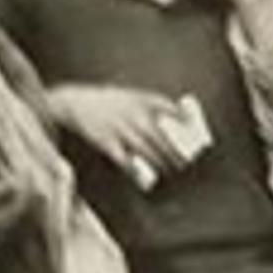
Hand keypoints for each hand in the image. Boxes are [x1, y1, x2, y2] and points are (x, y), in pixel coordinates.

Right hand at [49, 85, 205, 184]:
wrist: (76, 102)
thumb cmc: (108, 100)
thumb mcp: (133, 95)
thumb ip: (154, 104)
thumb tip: (181, 116)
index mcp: (141, 100)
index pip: (170, 108)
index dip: (185, 121)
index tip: (196, 135)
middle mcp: (133, 114)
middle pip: (161, 136)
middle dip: (176, 152)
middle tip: (187, 164)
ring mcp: (121, 129)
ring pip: (146, 150)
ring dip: (161, 163)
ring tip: (171, 172)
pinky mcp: (107, 142)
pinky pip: (125, 160)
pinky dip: (136, 170)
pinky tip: (145, 177)